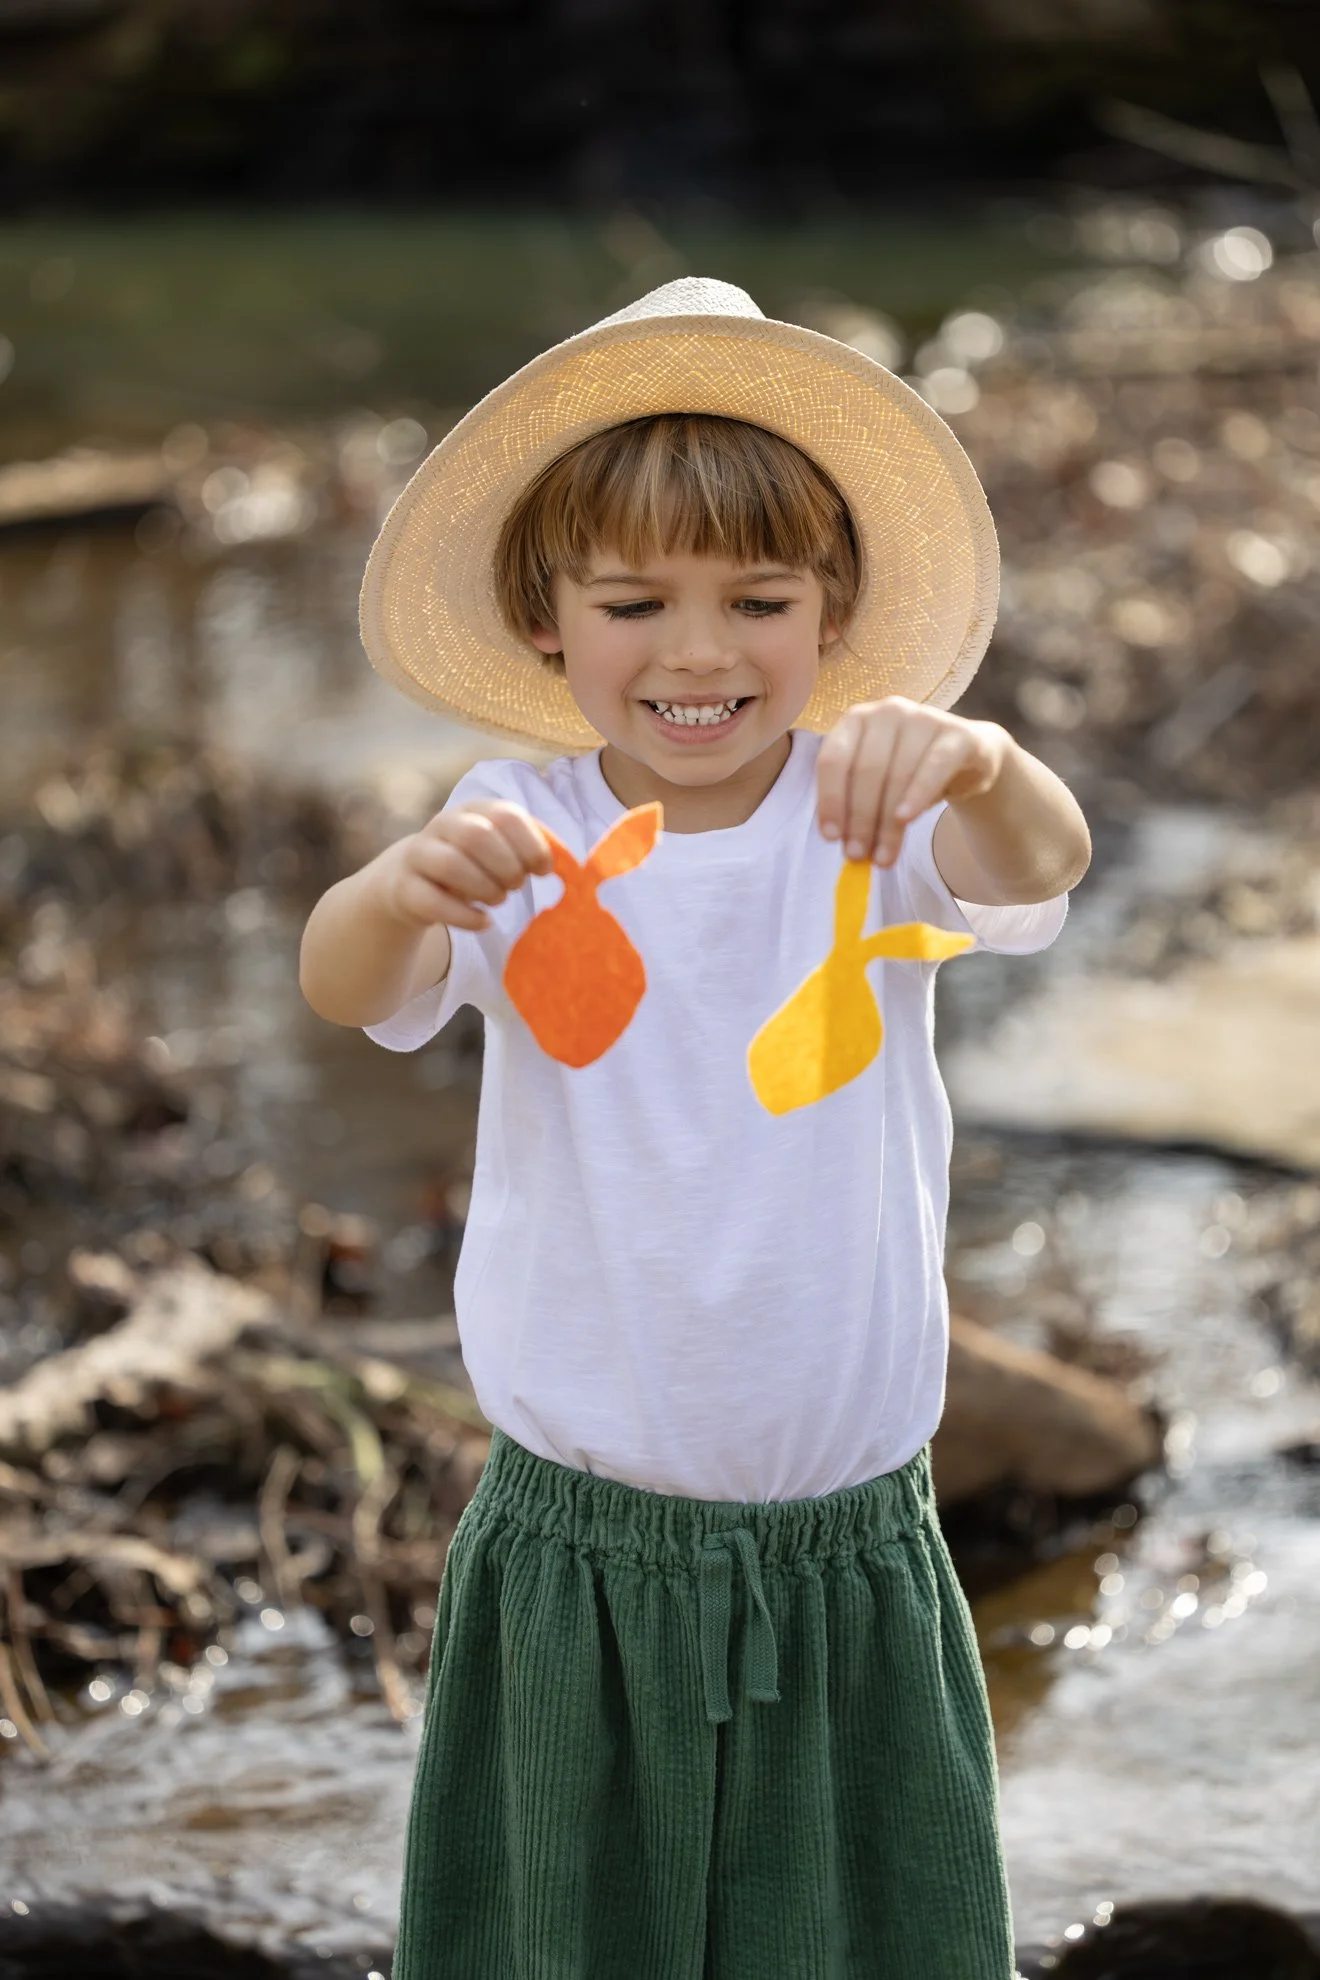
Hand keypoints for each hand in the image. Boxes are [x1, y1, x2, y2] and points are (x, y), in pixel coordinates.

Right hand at [372, 800, 552, 931]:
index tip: (543, 870)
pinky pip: (432, 901)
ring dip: (485, 888)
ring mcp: (419, 855)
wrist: (410, 883)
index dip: (531, 844)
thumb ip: (527, 851)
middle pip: (477, 836)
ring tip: (498, 900)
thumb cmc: (469, 866)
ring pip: (451, 864)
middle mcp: (443, 825)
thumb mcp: (498, 851)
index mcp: (474, 810)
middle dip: (506, 866)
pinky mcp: (404, 888)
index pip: (506, 814)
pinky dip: (465, 916)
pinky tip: (484, 922)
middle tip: (517, 886)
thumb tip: (564, 867)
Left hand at [816, 698, 1008, 866]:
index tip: (831, 837)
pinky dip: (918, 795)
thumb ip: (856, 806)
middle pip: (866, 771)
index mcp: (857, 720)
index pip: (834, 759)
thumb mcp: (877, 784)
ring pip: (898, 775)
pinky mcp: (958, 735)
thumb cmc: (910, 771)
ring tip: (883, 856)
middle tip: (857, 855)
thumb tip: (843, 843)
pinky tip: (906, 819)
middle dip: (860, 819)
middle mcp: (888, 712)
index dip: (830, 800)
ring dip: (888, 822)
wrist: (966, 757)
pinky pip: (935, 767)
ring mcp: (924, 718)